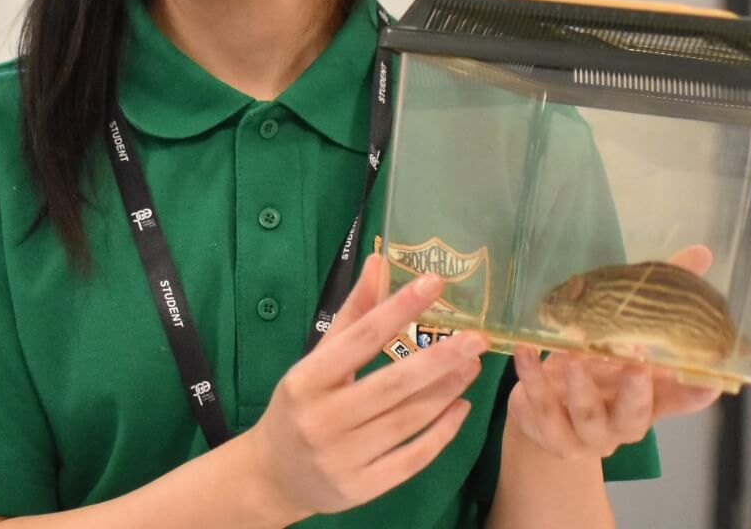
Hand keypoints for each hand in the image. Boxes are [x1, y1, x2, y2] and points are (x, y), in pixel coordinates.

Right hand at [240, 253, 491, 521]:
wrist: (274, 476)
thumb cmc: (301, 405)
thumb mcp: (316, 359)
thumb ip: (352, 314)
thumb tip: (379, 261)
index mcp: (307, 380)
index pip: (360, 339)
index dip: (399, 309)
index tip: (435, 284)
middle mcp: (322, 419)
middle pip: (391, 385)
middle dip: (439, 360)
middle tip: (477, 339)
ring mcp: (341, 458)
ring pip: (407, 421)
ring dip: (446, 392)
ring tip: (472, 366)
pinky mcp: (360, 489)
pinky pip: (411, 459)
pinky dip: (440, 433)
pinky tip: (460, 408)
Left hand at [504, 245, 723, 459]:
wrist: (547, 417)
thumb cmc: (595, 368)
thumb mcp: (623, 334)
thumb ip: (657, 297)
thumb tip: (700, 252)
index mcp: (649, 399)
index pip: (681, 399)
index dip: (697, 392)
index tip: (713, 379)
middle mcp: (623, 422)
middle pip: (635, 414)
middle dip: (636, 391)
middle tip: (637, 364)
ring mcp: (587, 434)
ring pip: (587, 416)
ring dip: (581, 387)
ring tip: (574, 358)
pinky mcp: (551, 434)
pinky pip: (541, 408)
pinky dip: (533, 379)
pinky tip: (526, 351)